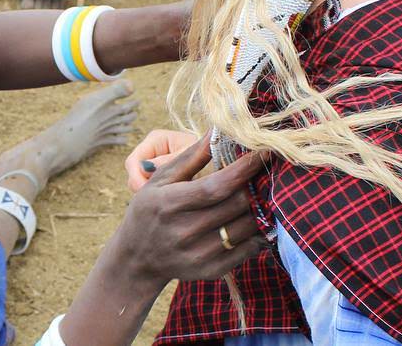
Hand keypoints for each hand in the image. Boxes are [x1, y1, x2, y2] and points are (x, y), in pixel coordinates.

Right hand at [112, 135, 265, 285]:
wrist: (137, 259)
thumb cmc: (149, 210)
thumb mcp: (160, 180)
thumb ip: (190, 156)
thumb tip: (217, 130)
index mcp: (170, 203)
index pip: (217, 186)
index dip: (244, 168)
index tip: (264, 151)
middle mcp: (184, 231)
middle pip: (236, 205)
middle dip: (255, 185)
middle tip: (264, 172)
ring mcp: (199, 254)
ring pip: (246, 226)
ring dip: (258, 207)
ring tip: (260, 193)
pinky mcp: (211, 271)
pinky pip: (247, 249)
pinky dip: (256, 232)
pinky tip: (253, 219)